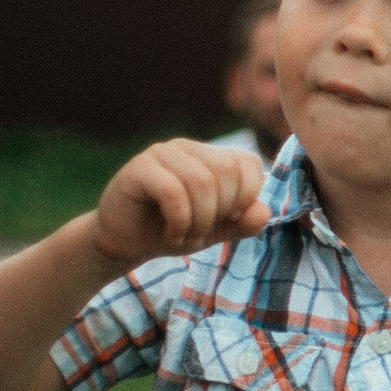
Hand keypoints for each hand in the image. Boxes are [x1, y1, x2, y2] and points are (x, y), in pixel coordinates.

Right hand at [89, 139, 268, 267]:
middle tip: (202, 233)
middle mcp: (187, 148)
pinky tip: (173, 234)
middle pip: (227, 172)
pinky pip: (173, 191)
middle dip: (221, 212)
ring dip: (200, 221)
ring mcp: (161, 154)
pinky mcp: (138, 168)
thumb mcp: (217, 231)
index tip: (227, 221)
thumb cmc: (172, 230)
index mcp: (210, 156)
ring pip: (202, 182)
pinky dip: (180, 220)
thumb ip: (244, 223)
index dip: (246, 198)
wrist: (125, 242)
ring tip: (186, 236)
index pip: (248, 163)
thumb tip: (265, 212)